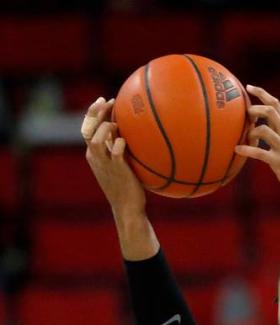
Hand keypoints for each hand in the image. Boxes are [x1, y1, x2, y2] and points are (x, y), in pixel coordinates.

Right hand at [81, 97, 145, 216]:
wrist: (127, 208)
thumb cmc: (128, 187)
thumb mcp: (121, 165)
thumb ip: (120, 150)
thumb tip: (131, 133)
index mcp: (94, 155)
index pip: (87, 128)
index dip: (93, 113)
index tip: (103, 100)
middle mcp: (96, 157)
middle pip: (87, 130)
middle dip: (94, 113)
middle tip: (106, 101)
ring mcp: (104, 164)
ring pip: (95, 140)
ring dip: (103, 128)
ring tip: (114, 123)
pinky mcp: (117, 171)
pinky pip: (115, 154)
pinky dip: (118, 144)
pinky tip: (124, 140)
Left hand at [235, 85, 279, 200]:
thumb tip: (266, 129)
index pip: (276, 104)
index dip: (261, 93)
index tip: (249, 87)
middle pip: (270, 111)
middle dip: (253, 109)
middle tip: (245, 117)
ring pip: (263, 130)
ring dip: (250, 132)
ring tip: (245, 140)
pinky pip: (260, 153)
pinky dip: (246, 150)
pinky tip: (238, 150)